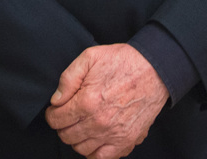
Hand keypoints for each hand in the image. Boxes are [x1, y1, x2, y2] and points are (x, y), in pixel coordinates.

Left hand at [45, 44, 168, 158]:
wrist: (154, 69)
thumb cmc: (122, 61)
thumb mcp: (90, 57)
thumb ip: (68, 79)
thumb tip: (56, 100)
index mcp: (87, 101)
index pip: (56, 120)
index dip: (52, 115)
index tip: (56, 110)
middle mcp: (98, 122)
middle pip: (66, 136)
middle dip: (63, 126)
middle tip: (68, 117)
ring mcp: (113, 134)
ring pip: (81, 149)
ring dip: (76, 139)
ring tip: (81, 126)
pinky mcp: (127, 140)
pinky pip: (102, 158)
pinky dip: (94, 153)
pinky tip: (94, 140)